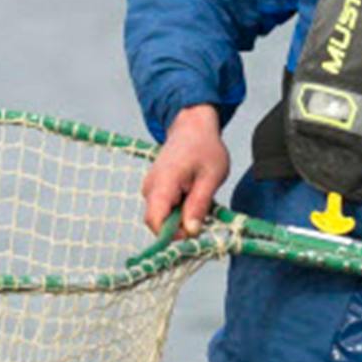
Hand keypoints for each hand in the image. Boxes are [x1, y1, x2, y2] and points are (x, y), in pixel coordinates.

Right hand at [142, 105, 229, 235]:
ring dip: (180, 217)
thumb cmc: (204, 148)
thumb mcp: (211, 176)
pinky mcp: (152, 188)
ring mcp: (149, 187)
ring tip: (197, 197)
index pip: (155, 221)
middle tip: (202, 213)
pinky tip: (190, 194)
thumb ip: (199, 205)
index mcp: (164, 182)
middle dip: (179, 226)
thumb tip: (191, 231)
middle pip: (157, 222)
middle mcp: (150, 186)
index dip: (172, 234)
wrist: (192, 127)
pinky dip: (177, 209)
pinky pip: (162, 208)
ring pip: (161, 217)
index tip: (193, 230)